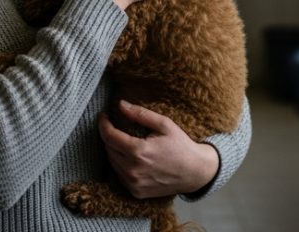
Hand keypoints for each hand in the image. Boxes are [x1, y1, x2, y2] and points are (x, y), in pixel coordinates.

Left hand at [97, 100, 219, 198]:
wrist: (195, 172)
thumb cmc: (181, 146)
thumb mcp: (164, 124)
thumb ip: (140, 114)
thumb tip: (120, 104)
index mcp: (139, 152)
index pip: (109, 136)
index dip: (103, 124)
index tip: (103, 116)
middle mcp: (134, 170)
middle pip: (108, 149)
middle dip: (109, 136)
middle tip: (115, 126)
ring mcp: (134, 184)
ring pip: (112, 163)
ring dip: (113, 150)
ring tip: (123, 141)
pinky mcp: (136, 192)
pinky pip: (119, 175)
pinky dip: (120, 164)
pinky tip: (130, 157)